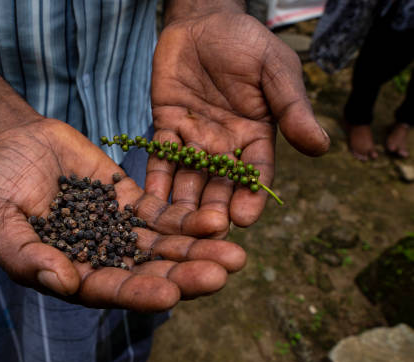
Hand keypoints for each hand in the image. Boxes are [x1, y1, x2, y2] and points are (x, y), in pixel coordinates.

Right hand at [0, 118, 245, 311]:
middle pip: (149, 272)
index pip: (108, 290)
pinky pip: (163, 214)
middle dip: (184, 275)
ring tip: (235, 255)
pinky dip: (188, 220)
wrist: (14, 143)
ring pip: (164, 246)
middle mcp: (102, 258)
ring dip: (198, 251)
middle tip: (220, 275)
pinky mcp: (132, 201)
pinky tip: (216, 221)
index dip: (138, 292)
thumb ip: (24, 254)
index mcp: (71, 274)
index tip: (169, 294)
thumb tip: (62, 282)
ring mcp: (120, 230)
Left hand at [148, 12, 329, 233]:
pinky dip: (155, 180)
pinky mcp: (165, 128)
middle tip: (206, 233)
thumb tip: (321, 147)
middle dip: (213, 209)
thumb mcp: (276, 70)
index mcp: (256, 136)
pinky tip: (148, 202)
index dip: (251, 196)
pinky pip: (160, 158)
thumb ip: (292, 108)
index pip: (255, 174)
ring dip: (183, 203)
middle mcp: (225, 146)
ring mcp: (193, 139)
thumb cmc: (246, 43)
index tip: (244, 218)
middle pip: (219, 185)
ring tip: (176, 227)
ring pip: (188, 178)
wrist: (204, 20)